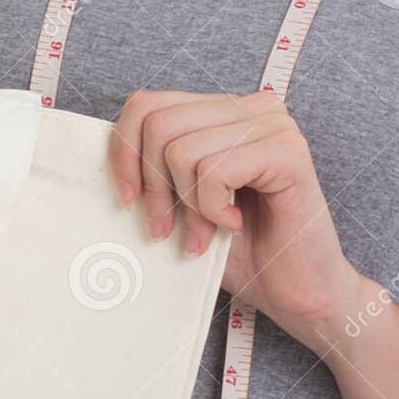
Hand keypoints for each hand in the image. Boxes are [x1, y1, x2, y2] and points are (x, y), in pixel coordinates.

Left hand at [109, 89, 366, 354]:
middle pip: (157, 124)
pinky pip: (214, 170)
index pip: (145, 105)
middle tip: (169, 230)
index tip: (128, 201)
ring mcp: (273, 123)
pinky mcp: (288, 150)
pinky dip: (212, 209)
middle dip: (153, 187)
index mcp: (223, 111)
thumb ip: (154, 172)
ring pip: (181, 150)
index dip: (124, 154)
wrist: (297, 293)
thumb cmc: (242, 253)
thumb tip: (101, 161)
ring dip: (187, 206)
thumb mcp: (182, 205)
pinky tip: (234, 225)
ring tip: (208, 232)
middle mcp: (250, 107)